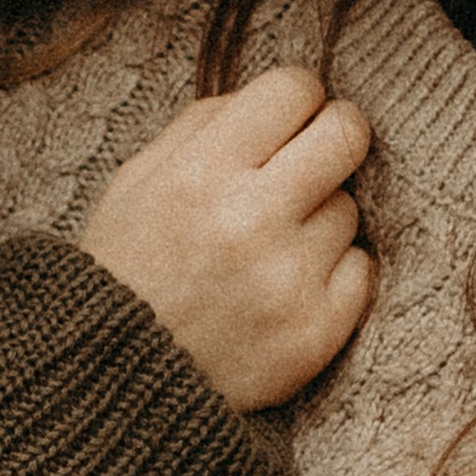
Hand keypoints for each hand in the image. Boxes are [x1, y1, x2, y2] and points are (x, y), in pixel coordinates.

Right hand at [81, 66, 371, 408]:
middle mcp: (250, 219)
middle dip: (333, 137)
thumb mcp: (136, 181)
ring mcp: (289, 278)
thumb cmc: (126, 271)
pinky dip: (333, 273)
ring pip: (349, 208)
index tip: (290, 117)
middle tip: (314, 158)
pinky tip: (287, 284)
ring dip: (320, 216)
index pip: (294, 89)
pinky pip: (362, 269)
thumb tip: (278, 97)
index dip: (297, 97)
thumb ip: (203, 126)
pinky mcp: (316, 331)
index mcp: (200, 172)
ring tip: (272, 245)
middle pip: (346, 135)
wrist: (113, 386)